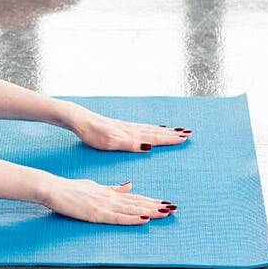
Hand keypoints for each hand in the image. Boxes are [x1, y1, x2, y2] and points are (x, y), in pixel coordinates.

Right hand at [42, 179, 175, 224]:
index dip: (152, 201)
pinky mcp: (96, 213)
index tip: (167, 203)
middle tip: (175, 209)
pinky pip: (118, 218)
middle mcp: (110, 198)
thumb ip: (112, 188)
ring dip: (151, 212)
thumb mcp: (94, 186)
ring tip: (166, 213)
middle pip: (138, 203)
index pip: (135, 198)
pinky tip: (145, 220)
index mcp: (110, 193)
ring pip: (132, 210)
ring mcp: (104, 206)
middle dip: (157, 206)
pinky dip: (133, 219)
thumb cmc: (71, 189)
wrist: (54, 188)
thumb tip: (129, 185)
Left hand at [70, 111, 191, 152]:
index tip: (185, 138)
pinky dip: (151, 128)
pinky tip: (152, 128)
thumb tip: (150, 147)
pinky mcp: (119, 126)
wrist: (80, 121)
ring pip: (149, 129)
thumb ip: (130, 145)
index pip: (155, 137)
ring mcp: (125, 127)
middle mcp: (131, 129)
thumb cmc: (93, 134)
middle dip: (172, 134)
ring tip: (176, 130)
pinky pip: (141, 127)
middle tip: (188, 133)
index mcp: (131, 135)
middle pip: (155, 132)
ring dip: (163, 130)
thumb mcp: (111, 142)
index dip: (170, 139)